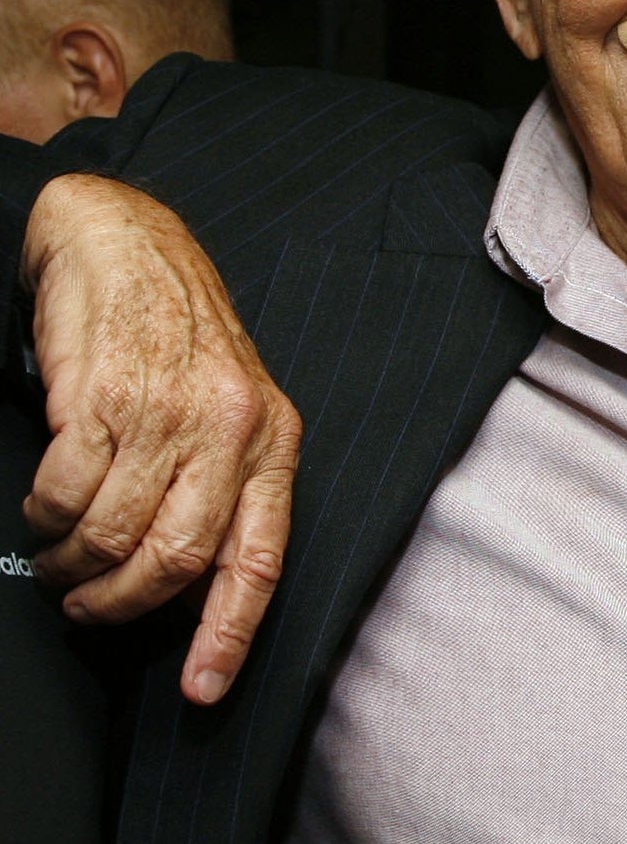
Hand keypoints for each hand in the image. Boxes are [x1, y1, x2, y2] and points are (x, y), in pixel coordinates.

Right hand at [20, 173, 301, 703]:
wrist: (127, 246)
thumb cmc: (180, 336)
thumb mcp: (232, 408)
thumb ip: (226, 487)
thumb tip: (198, 586)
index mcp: (272, 438)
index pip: (260, 556)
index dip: (228, 632)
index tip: (202, 688)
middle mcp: (229, 427)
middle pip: (179, 559)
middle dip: (126, 603)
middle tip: (93, 608)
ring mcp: (167, 411)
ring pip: (115, 534)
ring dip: (76, 566)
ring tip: (64, 562)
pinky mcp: (103, 398)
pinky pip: (67, 492)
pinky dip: (47, 516)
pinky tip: (48, 509)